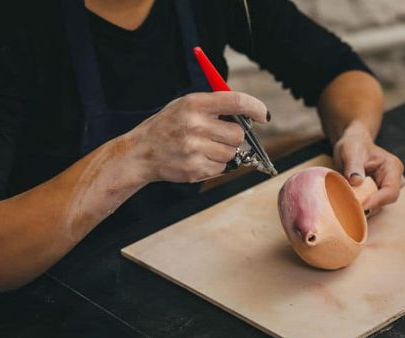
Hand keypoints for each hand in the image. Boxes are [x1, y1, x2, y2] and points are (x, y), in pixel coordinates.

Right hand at [131, 92, 268, 182]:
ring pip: (232, 152)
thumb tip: (249, 113)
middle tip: (219, 135)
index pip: (236, 101)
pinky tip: (198, 158)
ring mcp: (194, 150)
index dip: (256, 108)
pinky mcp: (195, 169)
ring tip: (204, 147)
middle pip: (238, 133)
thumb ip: (214, 105)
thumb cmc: (168, 126)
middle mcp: (195, 125)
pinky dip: (216, 164)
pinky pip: (222, 167)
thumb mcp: (184, 105)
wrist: (141, 152)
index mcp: (194, 104)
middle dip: (234, 135)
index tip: (263, 116)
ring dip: (225, 151)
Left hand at [333, 122, 404, 210]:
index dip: (377, 201)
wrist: (352, 146)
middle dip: (367, 205)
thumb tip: (356, 182)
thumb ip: (353, 166)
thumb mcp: (351, 152)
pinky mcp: (376, 193)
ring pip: (376, 204)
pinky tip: (346, 202)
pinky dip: (359, 204)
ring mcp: (386, 187)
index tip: (361, 206)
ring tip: (344, 203)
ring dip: (362, 205)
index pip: (390, 190)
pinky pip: (369, 203)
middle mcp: (393, 179)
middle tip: (347, 207)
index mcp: (392, 167)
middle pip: (385, 200)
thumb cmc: (354, 146)